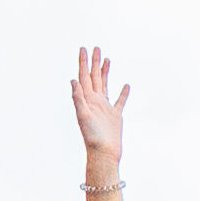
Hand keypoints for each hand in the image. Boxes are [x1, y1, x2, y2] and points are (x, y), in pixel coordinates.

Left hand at [70, 46, 128, 166]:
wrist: (103, 153)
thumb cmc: (92, 137)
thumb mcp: (83, 116)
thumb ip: (78, 98)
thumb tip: (73, 80)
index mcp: (86, 99)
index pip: (84, 77)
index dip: (83, 62)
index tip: (83, 48)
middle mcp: (94, 101)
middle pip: (94, 77)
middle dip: (94, 62)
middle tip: (95, 47)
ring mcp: (105, 108)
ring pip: (105, 85)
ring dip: (105, 72)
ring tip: (106, 59)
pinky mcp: (115, 115)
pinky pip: (119, 100)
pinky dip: (123, 92)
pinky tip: (126, 84)